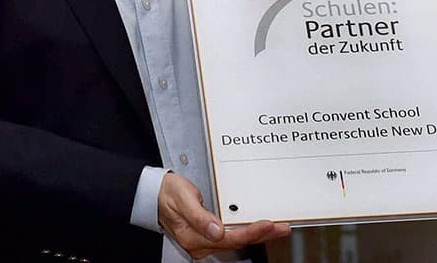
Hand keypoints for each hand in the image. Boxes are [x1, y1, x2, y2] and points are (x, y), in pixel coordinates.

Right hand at [157, 172, 289, 258]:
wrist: (154, 194)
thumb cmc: (167, 194)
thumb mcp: (182, 199)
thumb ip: (199, 217)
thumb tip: (216, 231)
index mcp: (194, 236)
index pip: (229, 239)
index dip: (250, 233)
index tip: (267, 225)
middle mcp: (201, 243)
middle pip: (237, 242)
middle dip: (262, 235)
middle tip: (282, 228)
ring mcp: (205, 240)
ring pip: (237, 240)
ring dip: (258, 234)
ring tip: (278, 228)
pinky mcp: (208, 235)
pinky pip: (232, 236)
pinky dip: (248, 232)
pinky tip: (260, 228)